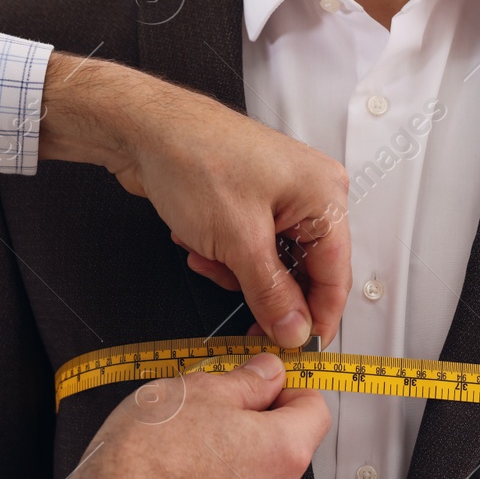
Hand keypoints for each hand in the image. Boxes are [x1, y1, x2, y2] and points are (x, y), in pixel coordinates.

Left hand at [37, 53, 348, 347]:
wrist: (142, 129)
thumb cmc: (193, 157)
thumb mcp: (239, 240)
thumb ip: (272, 293)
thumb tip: (295, 329)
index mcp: (323, 194)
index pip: (337, 273)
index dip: (319, 317)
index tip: (299, 350)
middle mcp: (308, 193)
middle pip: (303, 271)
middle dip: (263, 290)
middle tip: (242, 316)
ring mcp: (279, 196)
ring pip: (271, 264)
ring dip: (236, 272)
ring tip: (207, 257)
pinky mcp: (250, 201)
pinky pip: (250, 249)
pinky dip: (224, 255)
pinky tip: (199, 244)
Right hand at [58, 354, 329, 478]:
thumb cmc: (151, 451)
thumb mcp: (202, 388)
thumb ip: (248, 379)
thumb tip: (267, 372)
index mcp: (284, 450)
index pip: (315, 408)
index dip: (289, 387)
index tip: (262, 381)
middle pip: (286, 444)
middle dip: (258, 421)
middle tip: (217, 405)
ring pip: (256, 475)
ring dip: (234, 455)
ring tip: (190, 439)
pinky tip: (180, 471)